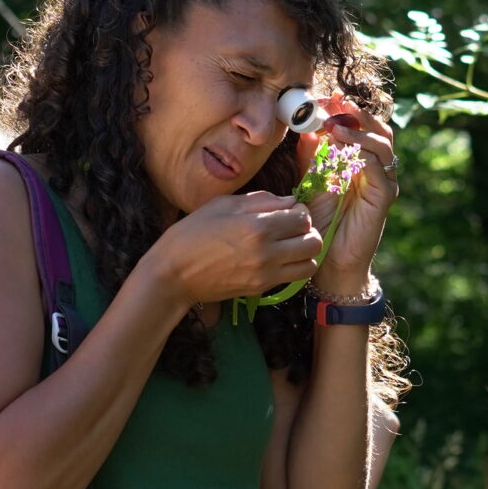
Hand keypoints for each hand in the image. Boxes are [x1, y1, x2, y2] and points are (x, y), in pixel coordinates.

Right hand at [151, 192, 323, 308]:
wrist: (173, 274)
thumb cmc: (192, 233)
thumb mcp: (222, 204)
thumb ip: (260, 200)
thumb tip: (289, 200)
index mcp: (257, 226)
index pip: (303, 218)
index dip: (299, 211)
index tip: (287, 211)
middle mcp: (267, 252)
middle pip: (313, 242)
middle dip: (307, 231)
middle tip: (291, 228)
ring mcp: (266, 274)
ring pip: (310, 264)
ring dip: (304, 252)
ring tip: (288, 246)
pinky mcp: (261, 288)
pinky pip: (293, 278)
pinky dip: (293, 267)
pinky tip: (276, 259)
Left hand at [313, 105, 397, 297]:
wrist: (329, 260)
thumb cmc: (322, 223)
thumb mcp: (312, 182)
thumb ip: (311, 156)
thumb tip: (305, 127)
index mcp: (361, 161)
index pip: (363, 126)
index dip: (348, 110)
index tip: (328, 97)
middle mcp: (377, 169)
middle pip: (379, 129)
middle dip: (358, 114)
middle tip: (336, 105)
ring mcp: (382, 183)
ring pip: (383, 145)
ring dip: (360, 132)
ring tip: (336, 127)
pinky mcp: (383, 199)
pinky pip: (379, 170)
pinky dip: (364, 156)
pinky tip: (345, 151)